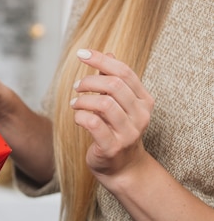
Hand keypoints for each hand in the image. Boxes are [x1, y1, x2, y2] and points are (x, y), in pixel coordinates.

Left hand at [71, 49, 153, 178]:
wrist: (123, 168)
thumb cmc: (117, 131)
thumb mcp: (119, 104)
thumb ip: (113, 80)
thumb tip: (108, 52)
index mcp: (143, 101)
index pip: (124, 72)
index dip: (101, 59)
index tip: (81, 53)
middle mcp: (140, 115)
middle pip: (114, 85)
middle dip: (89, 81)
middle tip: (77, 87)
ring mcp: (128, 132)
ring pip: (103, 103)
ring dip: (83, 99)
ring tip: (75, 103)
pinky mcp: (112, 146)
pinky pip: (93, 123)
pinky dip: (80, 115)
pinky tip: (77, 117)